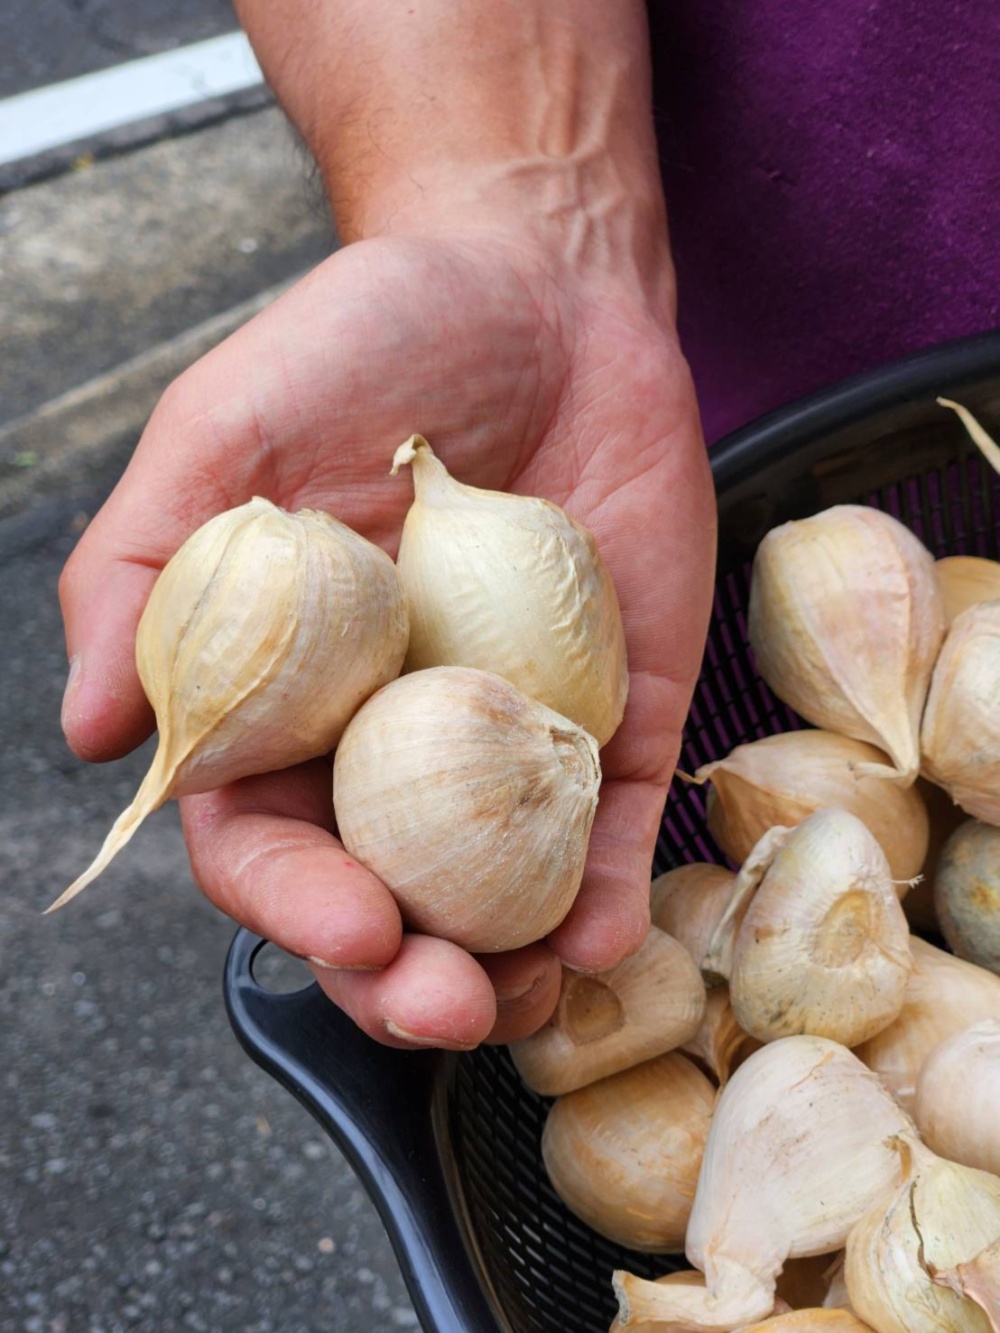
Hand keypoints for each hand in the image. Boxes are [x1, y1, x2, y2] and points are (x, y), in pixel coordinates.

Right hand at [59, 225, 714, 1047]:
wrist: (536, 283)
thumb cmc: (363, 344)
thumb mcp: (223, 433)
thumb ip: (145, 573)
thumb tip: (97, 731)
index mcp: (285, 695)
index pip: (268, 838)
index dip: (293, 904)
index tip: (345, 926)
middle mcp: (393, 734)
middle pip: (387, 891)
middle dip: (408, 973)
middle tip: (445, 1008)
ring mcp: (511, 729)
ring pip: (501, 889)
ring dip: (512, 966)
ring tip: (529, 1004)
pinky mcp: (616, 707)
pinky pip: (616, 819)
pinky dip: (613, 885)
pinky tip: (608, 934)